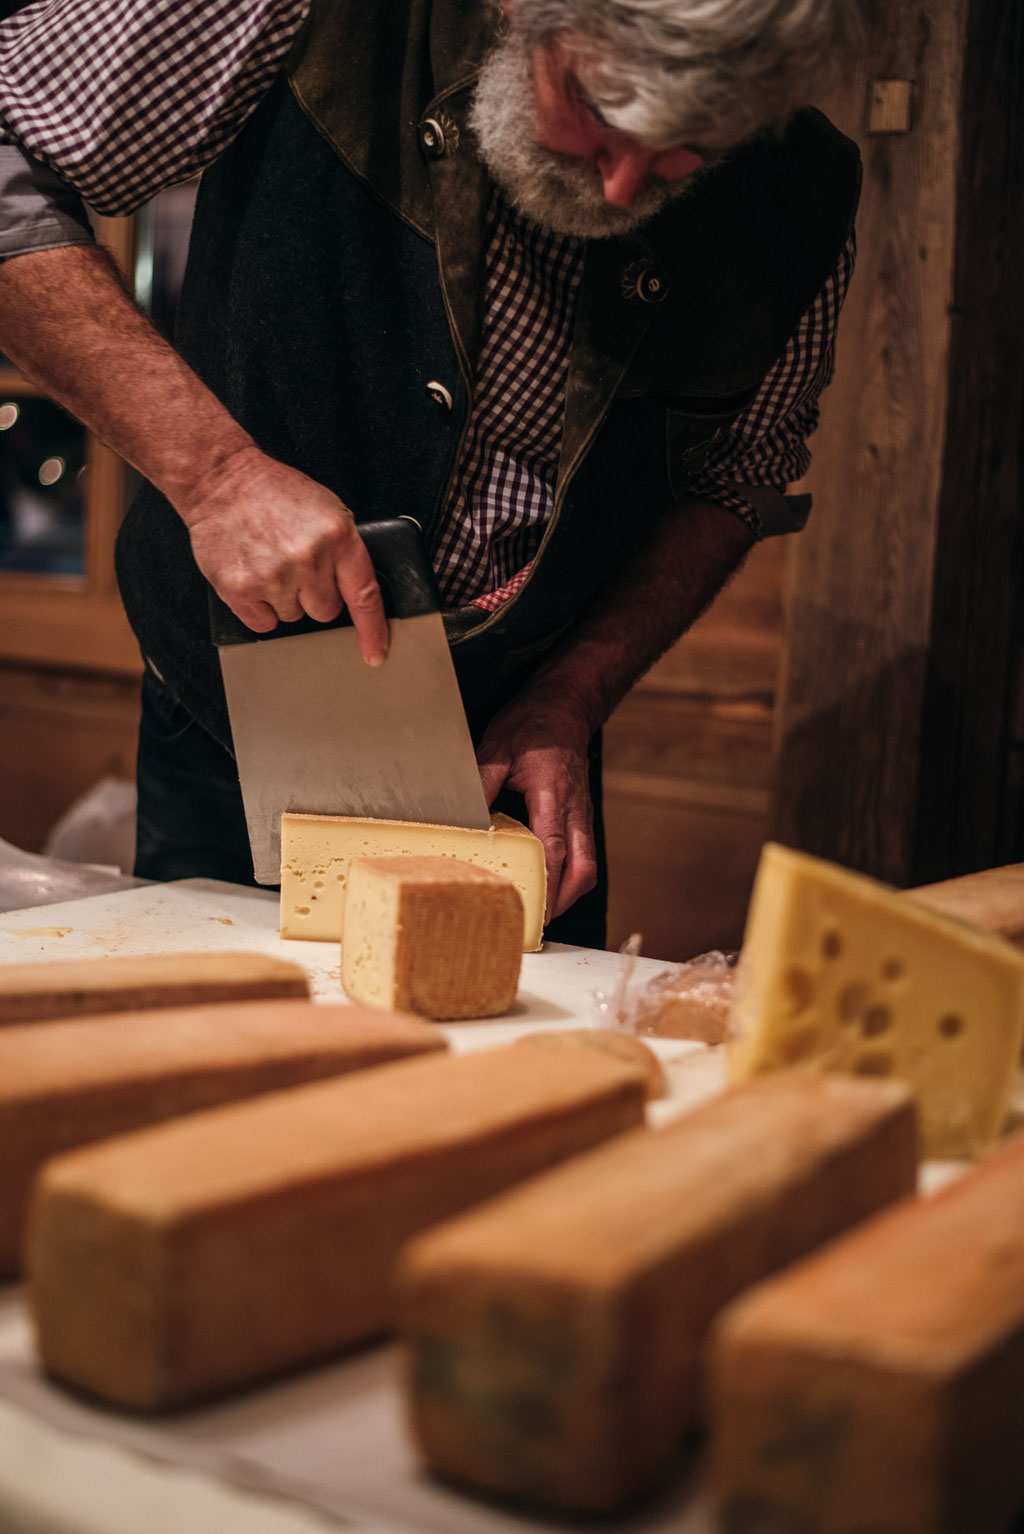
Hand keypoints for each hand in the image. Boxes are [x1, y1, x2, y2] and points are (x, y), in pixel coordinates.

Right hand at [178, 444, 388, 664]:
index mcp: (337, 536)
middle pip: (325, 612)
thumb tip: (355, 594)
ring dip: (283, 598)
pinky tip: (253, 576)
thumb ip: (343, 551)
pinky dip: (258, 608)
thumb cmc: (274, 493)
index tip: (375, 653)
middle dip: (313, 595)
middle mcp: (309, 558)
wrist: (221, 479)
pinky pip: (263, 623)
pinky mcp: (241, 589)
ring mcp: (274, 576)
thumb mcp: (327, 510)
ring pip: (293, 617)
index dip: (372, 630)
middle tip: (295, 565)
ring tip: (270, 562)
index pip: (364, 595)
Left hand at [476, 690, 597, 921]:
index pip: (554, 850)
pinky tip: (550, 884)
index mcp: (553, 795)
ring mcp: (581, 813)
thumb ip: (480, 783)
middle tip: (539, 923)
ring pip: (587, 865)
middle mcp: (574, 809)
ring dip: (569, 892)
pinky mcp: (580, 815)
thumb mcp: (497, 747)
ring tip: (544, 911)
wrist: (564, 707)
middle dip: (563, 902)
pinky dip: (570, 875)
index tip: (537, 912)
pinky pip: (583, 853)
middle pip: (582, 869)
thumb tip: (463, 817)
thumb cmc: (532, 725)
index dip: (547, 886)